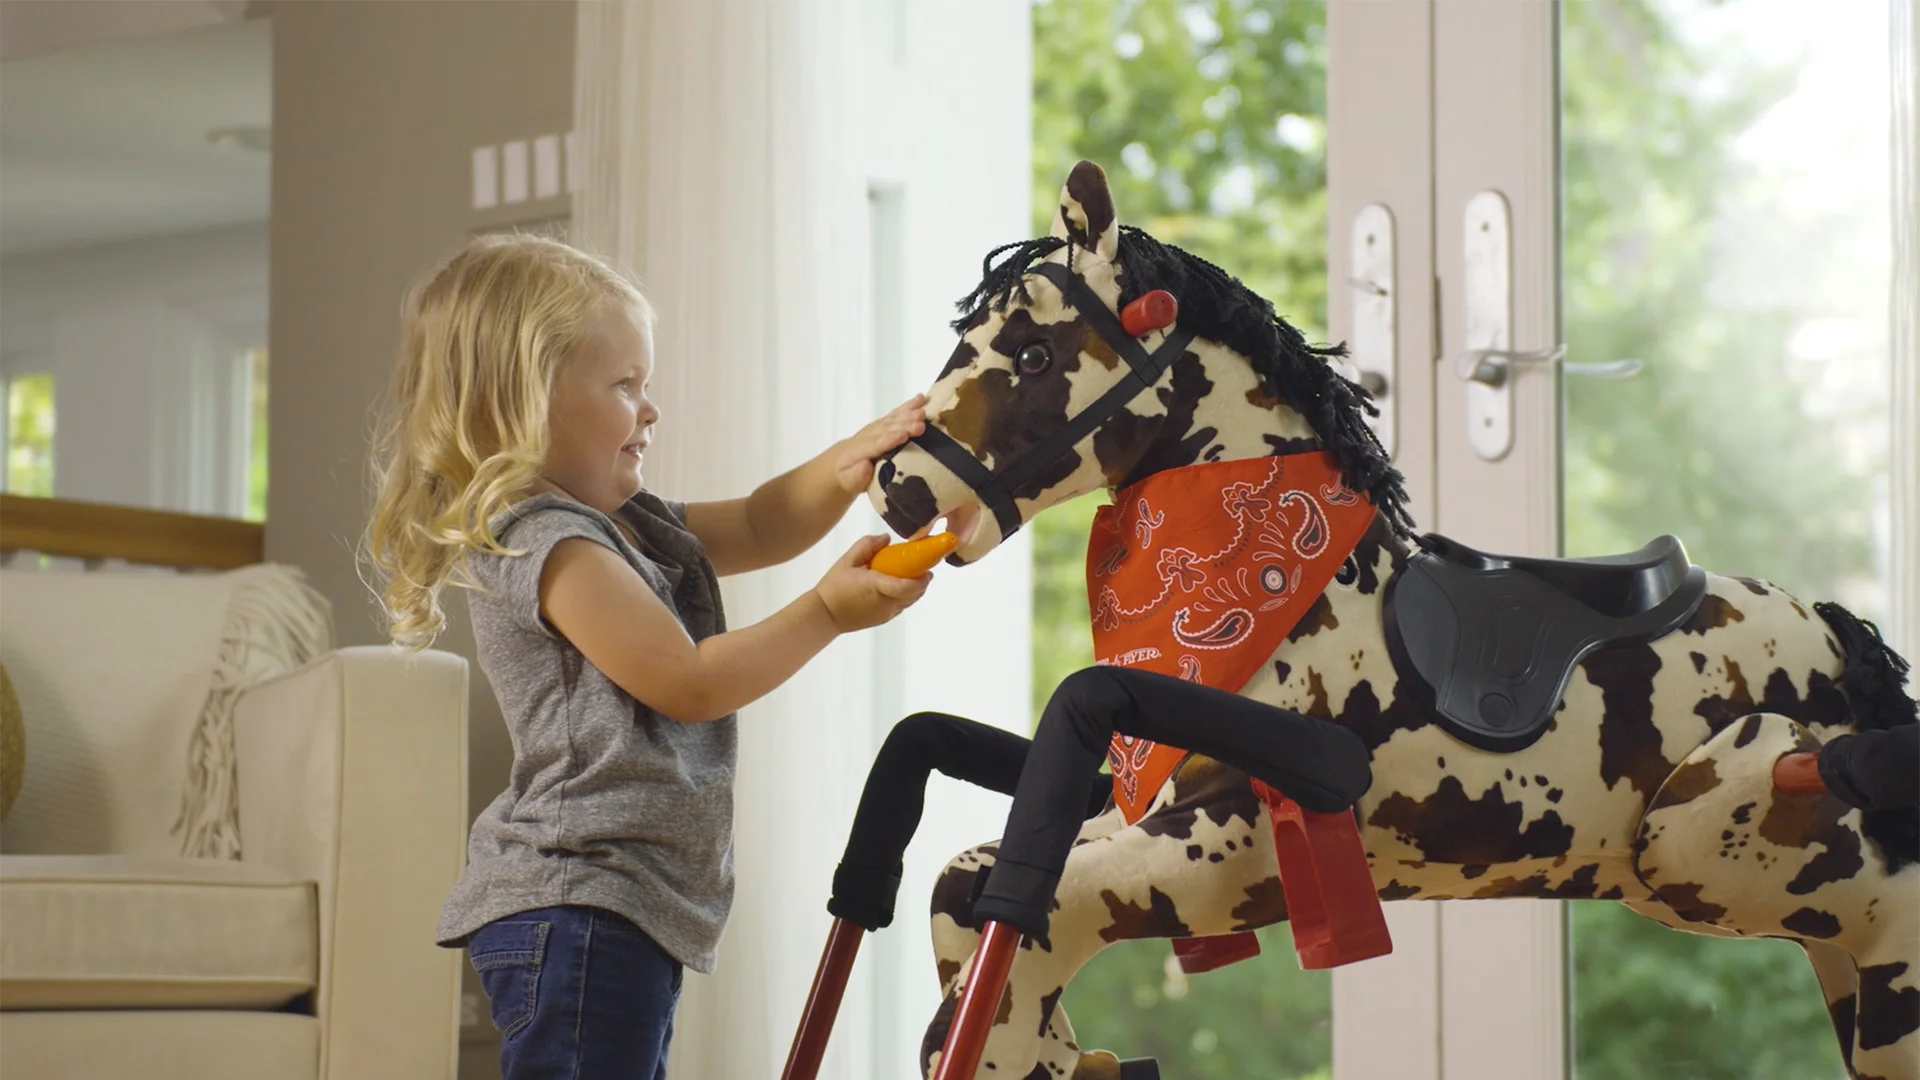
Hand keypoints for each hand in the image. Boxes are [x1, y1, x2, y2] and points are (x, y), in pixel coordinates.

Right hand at [813, 534, 932, 631]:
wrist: (825, 615)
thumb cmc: (834, 586)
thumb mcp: (847, 560)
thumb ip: (867, 545)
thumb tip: (887, 538)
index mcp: (877, 586)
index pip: (907, 586)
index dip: (921, 578)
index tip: (927, 564)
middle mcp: (886, 603)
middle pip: (915, 593)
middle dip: (923, 579)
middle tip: (923, 563)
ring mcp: (887, 613)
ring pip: (911, 600)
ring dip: (917, 588)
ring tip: (914, 573)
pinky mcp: (885, 619)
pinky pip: (903, 605)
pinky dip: (907, 595)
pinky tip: (900, 585)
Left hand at [831, 395, 927, 494]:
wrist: (838, 464)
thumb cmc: (846, 478)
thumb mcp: (846, 483)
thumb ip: (856, 476)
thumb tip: (865, 467)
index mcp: (857, 452)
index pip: (874, 445)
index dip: (889, 440)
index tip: (903, 435)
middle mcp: (867, 437)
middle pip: (886, 430)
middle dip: (904, 426)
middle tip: (921, 424)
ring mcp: (874, 429)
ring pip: (891, 420)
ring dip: (908, 415)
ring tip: (923, 413)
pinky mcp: (882, 426)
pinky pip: (895, 415)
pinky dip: (907, 407)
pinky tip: (920, 399)